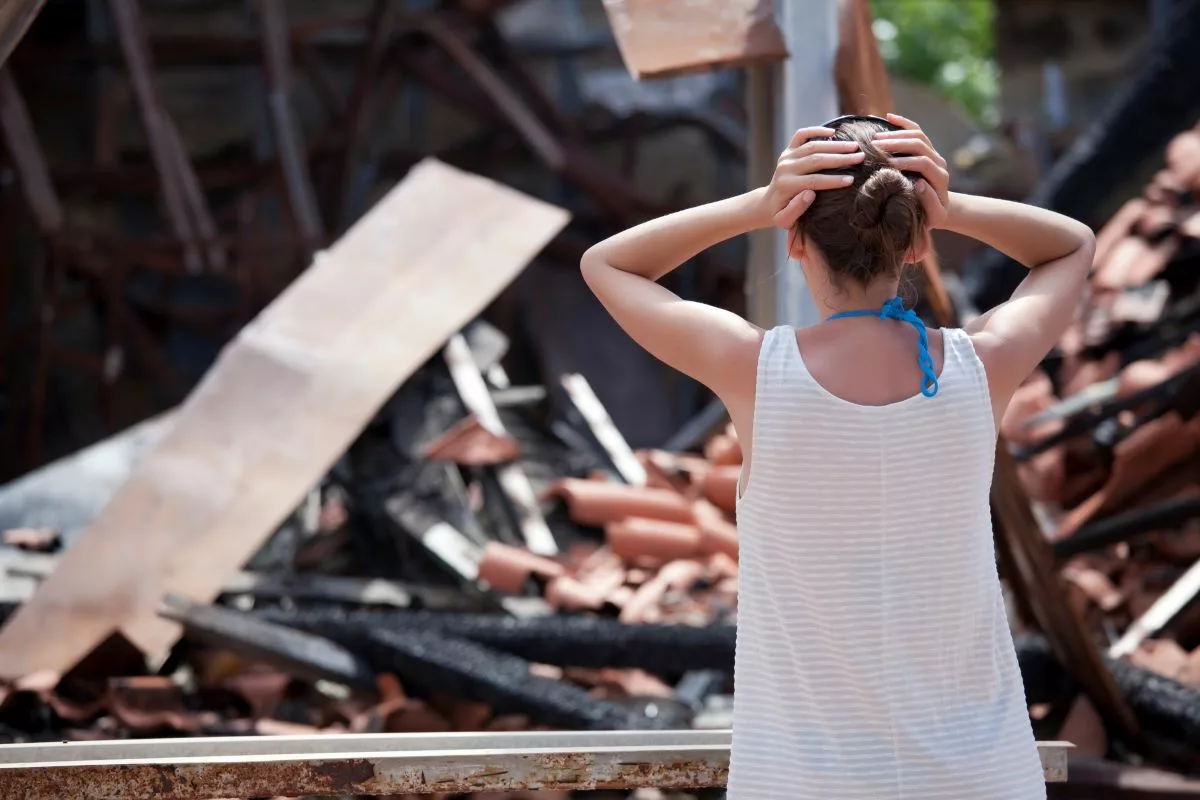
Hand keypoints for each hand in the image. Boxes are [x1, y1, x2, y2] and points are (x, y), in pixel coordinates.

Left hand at [761, 126, 862, 228]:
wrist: (769, 203)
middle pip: (816, 159)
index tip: (851, 180)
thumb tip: (810, 193)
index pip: (814, 180)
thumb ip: (796, 210)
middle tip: (861, 157)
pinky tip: (833, 132)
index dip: (833, 180)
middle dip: (840, 159)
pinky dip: (816, 130)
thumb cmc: (781, 214)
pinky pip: (801, 135)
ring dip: (836, 145)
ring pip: (813, 145)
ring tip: (855, 146)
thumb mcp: (785, 220)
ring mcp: (787, 157)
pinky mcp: (788, 150)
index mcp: (786, 185)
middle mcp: (785, 168)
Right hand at [872, 113, 949, 228]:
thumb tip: (919, 183)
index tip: (886, 165)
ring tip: (876, 138)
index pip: (923, 163)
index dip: (905, 162)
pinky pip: (917, 131)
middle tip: (875, 146)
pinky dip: (903, 123)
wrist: (940, 209)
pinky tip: (888, 117)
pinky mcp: (928, 149)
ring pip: (917, 135)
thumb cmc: (932, 217)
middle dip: (897, 144)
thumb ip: (929, 203)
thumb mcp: (933, 217)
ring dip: (896, 134)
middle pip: (919, 144)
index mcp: (940, 178)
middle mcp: (939, 162)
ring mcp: (934, 154)